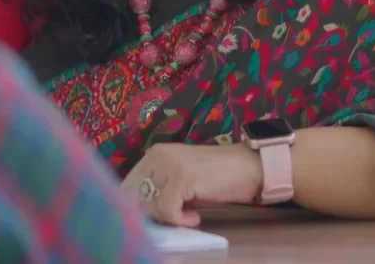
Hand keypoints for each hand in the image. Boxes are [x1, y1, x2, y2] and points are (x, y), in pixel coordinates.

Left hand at [120, 142, 262, 226]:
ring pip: (150, 206)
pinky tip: (195, 217)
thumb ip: (159, 190)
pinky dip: (181, 220)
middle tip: (173, 217)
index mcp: (154, 153)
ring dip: (168, 218)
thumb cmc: (216, 178)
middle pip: (134, 196)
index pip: (127, 185)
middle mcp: (157, 155)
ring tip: (188, 215)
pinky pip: (167, 211)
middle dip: (150, 213)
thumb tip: (137, 212)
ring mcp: (168, 165)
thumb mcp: (181, 183)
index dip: (135, 206)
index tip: (151, 218)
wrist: (248, 168)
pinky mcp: (181, 177)